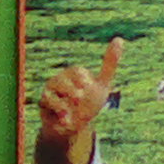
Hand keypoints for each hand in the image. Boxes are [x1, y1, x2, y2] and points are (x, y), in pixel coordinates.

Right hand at [32, 37, 120, 163]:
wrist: (77, 124)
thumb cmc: (90, 101)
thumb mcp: (103, 85)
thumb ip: (109, 64)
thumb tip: (119, 39)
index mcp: (74, 75)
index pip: (77, 71)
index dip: (83, 79)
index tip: (89, 87)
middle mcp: (59, 81)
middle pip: (61, 79)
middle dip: (72, 90)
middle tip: (81, 99)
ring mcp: (50, 92)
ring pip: (51, 91)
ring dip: (64, 102)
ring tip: (74, 110)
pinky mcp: (43, 105)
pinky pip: (46, 105)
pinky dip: (58, 113)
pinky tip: (66, 121)